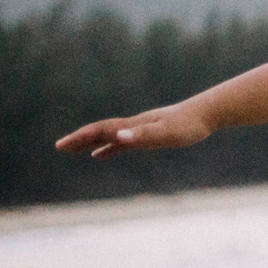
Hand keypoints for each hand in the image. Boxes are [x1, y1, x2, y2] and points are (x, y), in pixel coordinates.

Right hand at [56, 102, 213, 158]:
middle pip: (101, 131)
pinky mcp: (150, 134)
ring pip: (110, 136)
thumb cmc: (189, 125)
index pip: (101, 130)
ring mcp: (141, 129)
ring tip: (74, 149)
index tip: (61, 145)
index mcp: (134, 125)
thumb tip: (118, 137)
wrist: (208, 112)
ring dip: (91, 143)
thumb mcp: (166, 133)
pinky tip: (101, 155)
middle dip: (80, 139)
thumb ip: (143, 135)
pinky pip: (123, 142)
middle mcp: (134, 125)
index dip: (81, 138)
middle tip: (59, 146)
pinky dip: (110, 148)